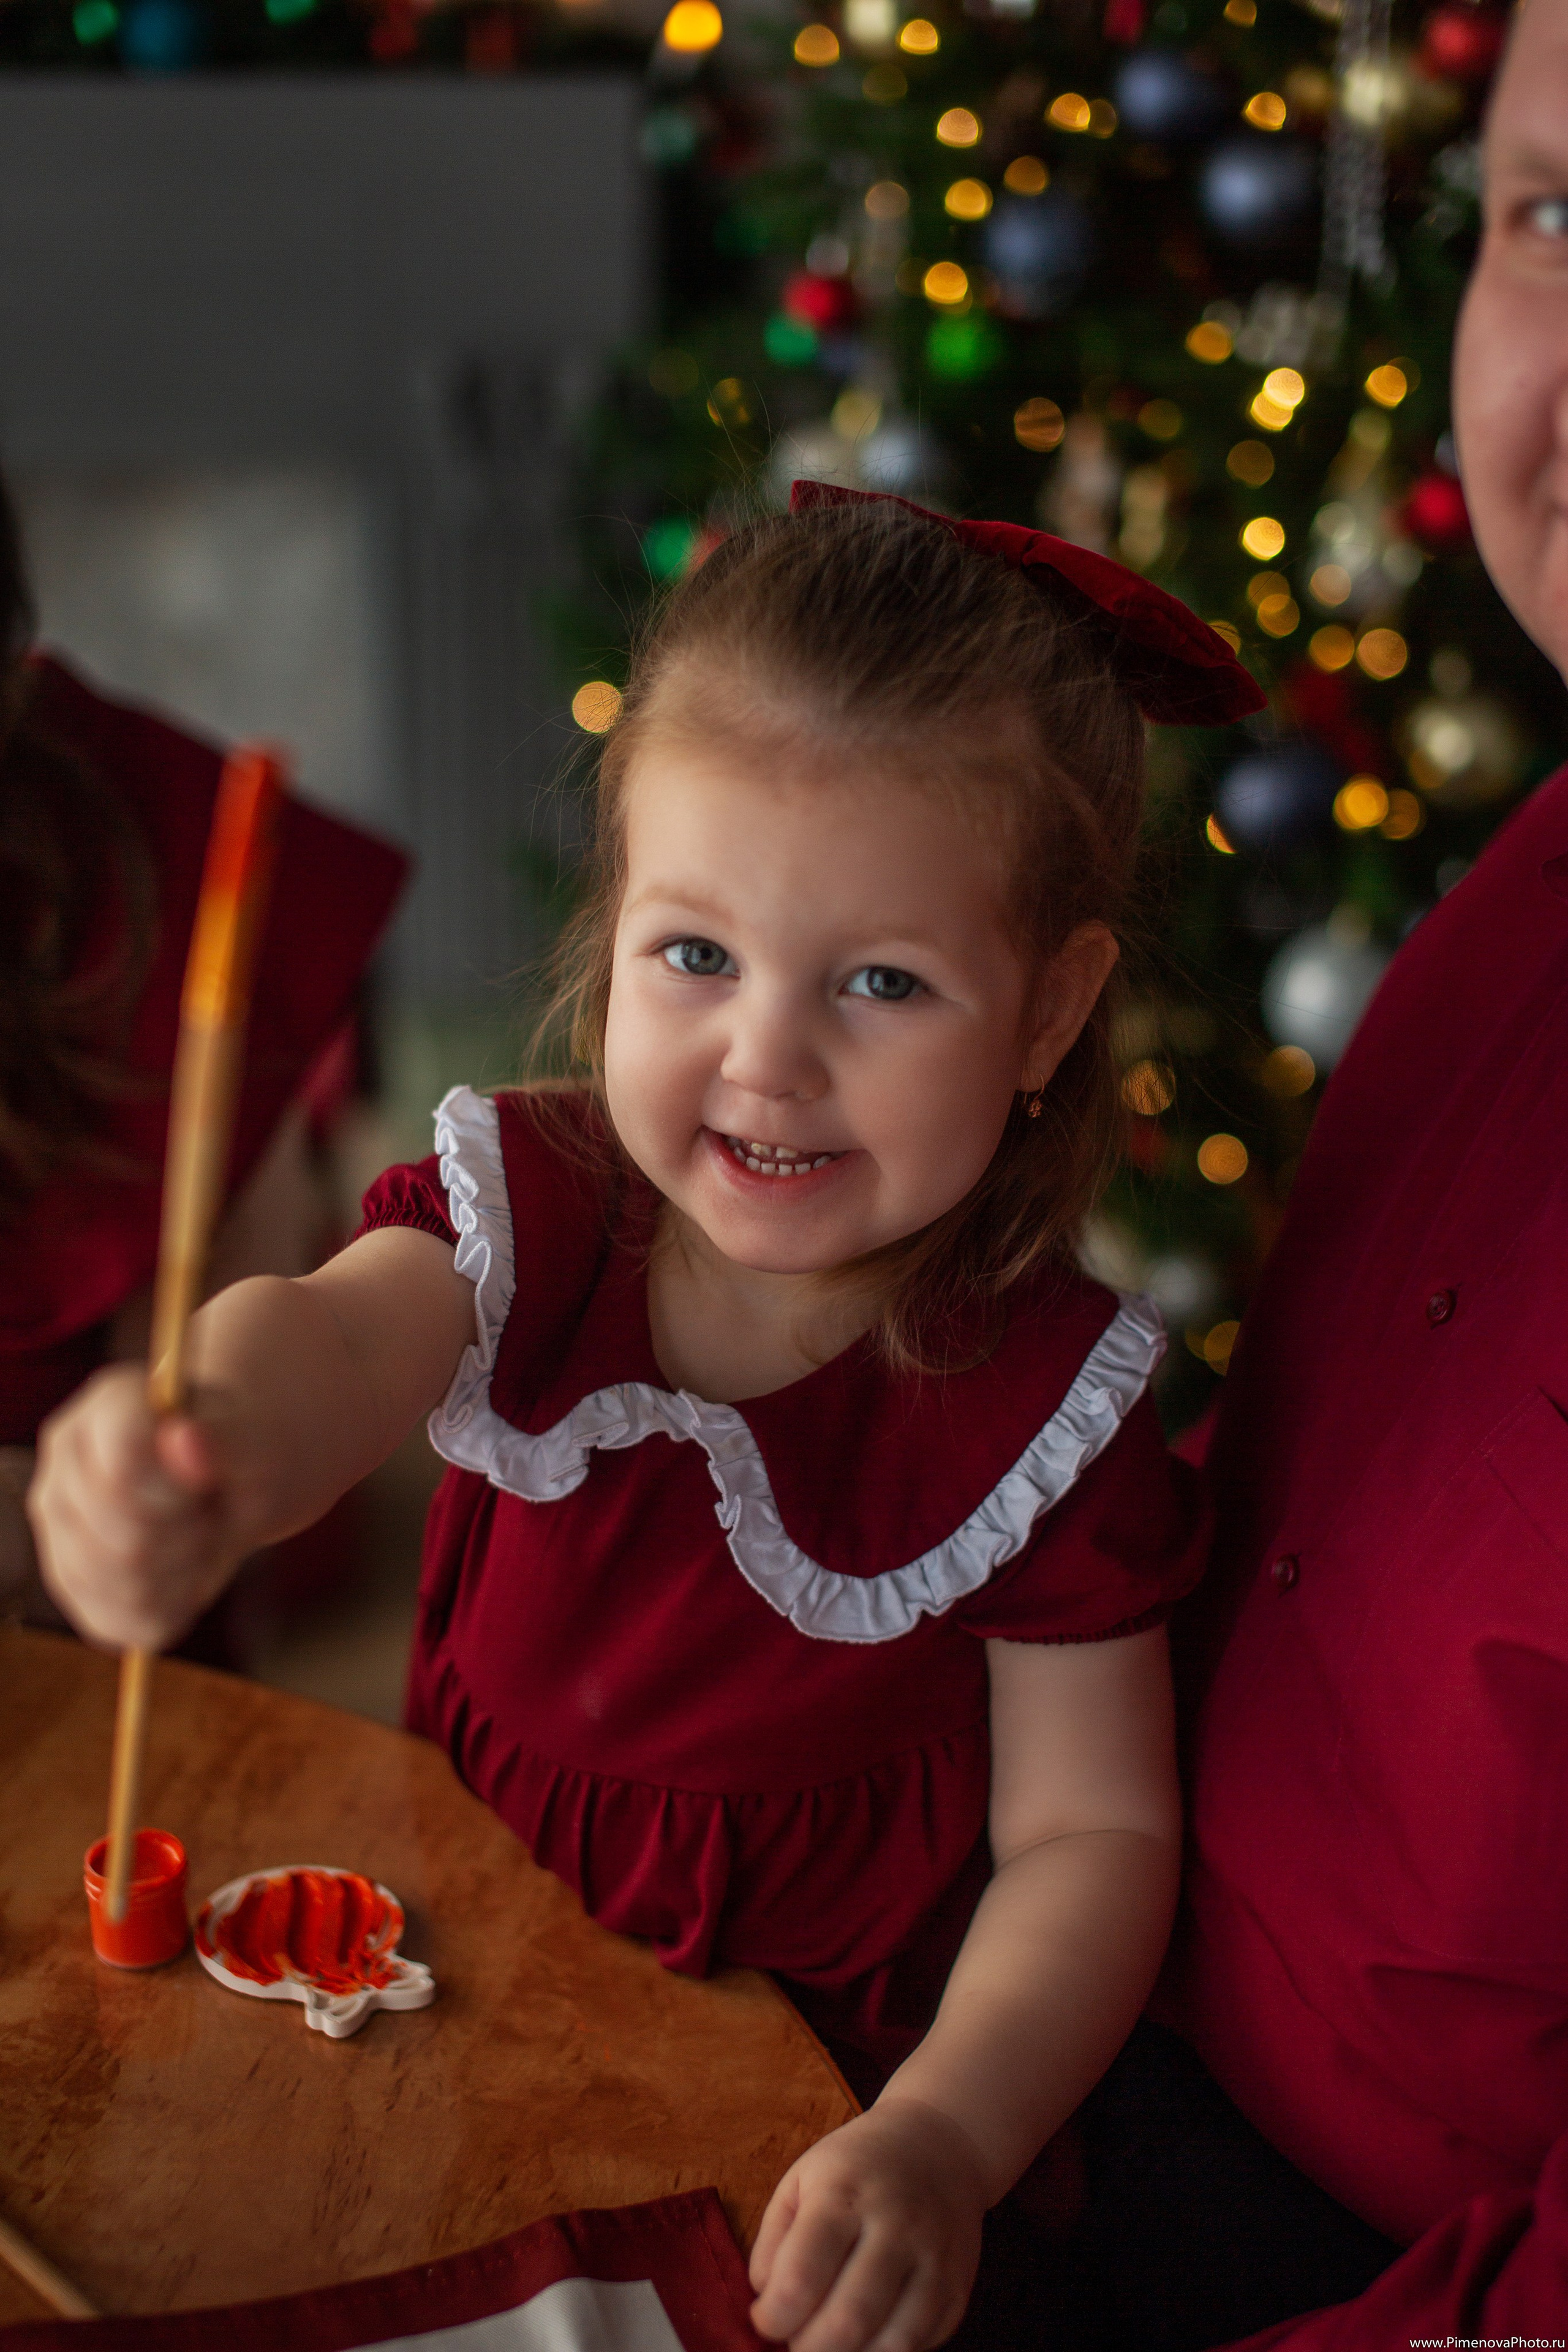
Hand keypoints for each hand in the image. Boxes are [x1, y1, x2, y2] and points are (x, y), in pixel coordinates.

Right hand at [29, 1366, 244, 1650]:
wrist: (232, 1480)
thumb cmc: (239, 1454)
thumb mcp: (252, 1441)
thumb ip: (224, 1437)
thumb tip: (186, 1436)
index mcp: (104, 1409)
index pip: (124, 1464)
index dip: (181, 1488)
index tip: (208, 1481)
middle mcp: (64, 1466)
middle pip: (126, 1538)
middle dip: (190, 1535)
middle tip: (210, 1511)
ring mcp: (58, 1528)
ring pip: (121, 1584)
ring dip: (183, 1572)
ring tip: (199, 1538)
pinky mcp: (70, 1582)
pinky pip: (116, 1621)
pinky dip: (168, 1608)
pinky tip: (184, 1575)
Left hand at [749, 2097, 987, 2351]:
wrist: (937, 2144)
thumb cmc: (856, 2167)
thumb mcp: (801, 2179)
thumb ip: (774, 2240)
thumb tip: (767, 2300)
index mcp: (843, 2194)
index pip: (800, 2277)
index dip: (773, 2317)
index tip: (765, 2318)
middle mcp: (895, 2225)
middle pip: (847, 2320)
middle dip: (809, 2349)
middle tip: (796, 2339)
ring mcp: (933, 2257)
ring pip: (891, 2342)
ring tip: (830, 2339)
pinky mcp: (958, 2285)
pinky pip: (921, 2342)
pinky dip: (886, 2350)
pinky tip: (868, 2333)